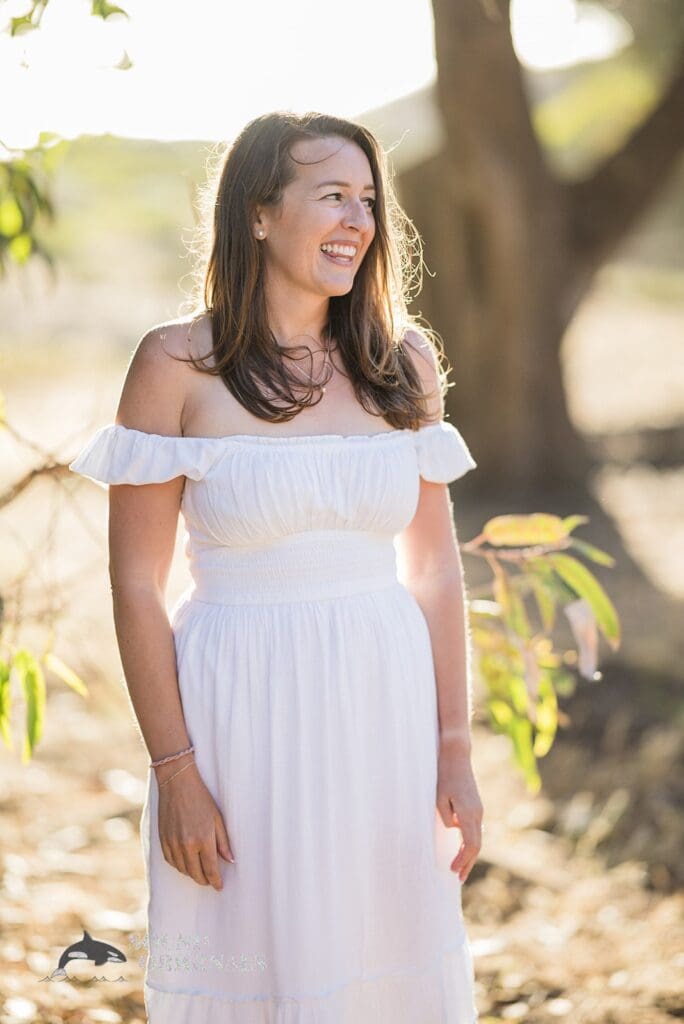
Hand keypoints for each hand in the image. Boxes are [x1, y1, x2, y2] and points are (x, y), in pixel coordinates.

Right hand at [156, 759, 234, 889]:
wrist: (177, 784)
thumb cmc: (201, 799)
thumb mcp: (217, 818)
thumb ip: (223, 842)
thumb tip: (230, 860)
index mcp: (203, 839)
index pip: (211, 870)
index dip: (216, 881)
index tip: (219, 887)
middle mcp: (186, 845)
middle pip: (196, 874)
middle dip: (205, 880)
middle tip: (211, 881)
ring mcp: (173, 844)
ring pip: (183, 870)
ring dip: (192, 874)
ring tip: (200, 872)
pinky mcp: (162, 841)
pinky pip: (171, 861)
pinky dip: (180, 866)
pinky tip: (186, 863)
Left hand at [436, 746, 482, 882]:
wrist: (456, 754)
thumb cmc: (444, 774)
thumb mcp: (439, 798)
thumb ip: (446, 818)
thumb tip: (454, 829)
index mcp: (468, 813)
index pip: (470, 845)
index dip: (463, 861)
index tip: (452, 871)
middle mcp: (477, 813)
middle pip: (476, 845)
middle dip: (467, 863)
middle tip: (457, 879)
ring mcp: (478, 808)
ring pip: (477, 837)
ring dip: (469, 854)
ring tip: (459, 868)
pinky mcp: (475, 805)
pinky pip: (474, 828)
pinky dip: (470, 842)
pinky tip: (462, 849)